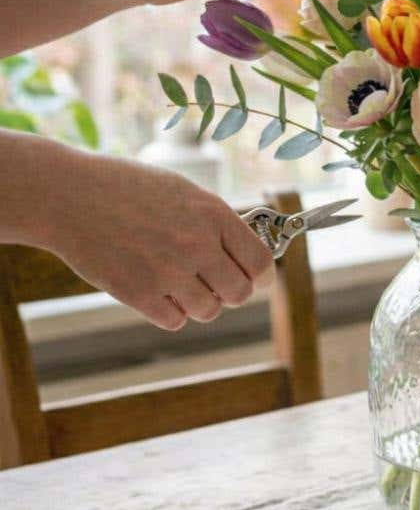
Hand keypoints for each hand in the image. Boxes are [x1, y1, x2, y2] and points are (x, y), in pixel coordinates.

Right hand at [42, 151, 274, 329]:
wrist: (68, 195)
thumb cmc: (127, 188)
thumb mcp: (183, 191)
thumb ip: (215, 221)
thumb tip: (244, 249)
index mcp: (213, 214)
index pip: (260, 261)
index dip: (261, 275)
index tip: (254, 277)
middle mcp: (197, 244)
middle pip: (240, 293)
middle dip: (232, 292)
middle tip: (215, 284)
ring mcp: (167, 271)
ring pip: (208, 311)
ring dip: (200, 303)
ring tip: (182, 284)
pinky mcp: (137, 293)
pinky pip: (174, 321)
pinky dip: (171, 312)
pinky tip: (158, 292)